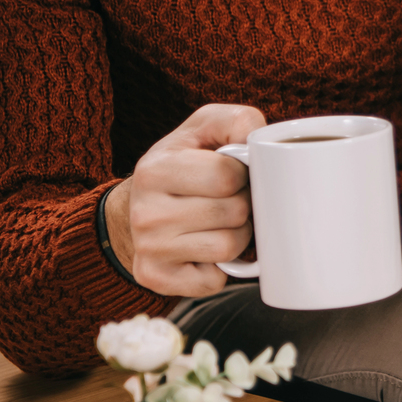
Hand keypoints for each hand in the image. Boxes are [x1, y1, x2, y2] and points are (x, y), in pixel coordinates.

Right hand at [107, 103, 267, 297]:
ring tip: (218, 222)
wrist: (142, 205)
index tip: (231, 174)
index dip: (242, 174)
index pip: (228, 177)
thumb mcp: (205, 128)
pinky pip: (215, 281)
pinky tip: (204, 249)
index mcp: (155, 169)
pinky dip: (220, 267)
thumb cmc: (185, 162)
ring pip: (229, 247)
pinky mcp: (156, 279)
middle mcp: (145, 212)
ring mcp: (148, 249)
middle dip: (243, 205)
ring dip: (237, 236)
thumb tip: (259, 142)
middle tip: (226, 199)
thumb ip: (238, 121)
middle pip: (234, 213)